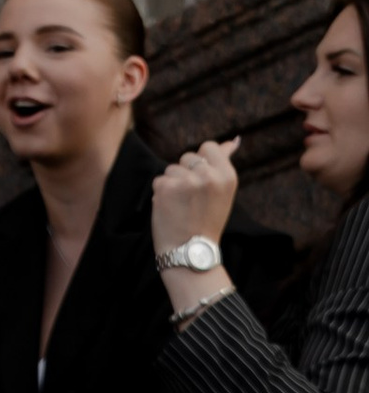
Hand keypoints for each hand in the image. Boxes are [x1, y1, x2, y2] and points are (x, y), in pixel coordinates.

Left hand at [150, 137, 237, 256]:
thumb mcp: (223, 191)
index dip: (200, 161)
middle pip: (187, 156)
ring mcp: (187, 181)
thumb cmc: (207, 220)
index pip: (208, 147)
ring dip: (172, 184)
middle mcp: (208, 175)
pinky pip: (159, 180)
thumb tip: (233, 140)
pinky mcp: (166, 187)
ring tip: (182, 205)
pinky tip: (170, 209)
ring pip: (171, 168)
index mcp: (227, 175)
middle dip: (185, 173)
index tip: (201, 179)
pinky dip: (161, 193)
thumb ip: (224, 163)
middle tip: (192, 199)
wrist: (191, 251)